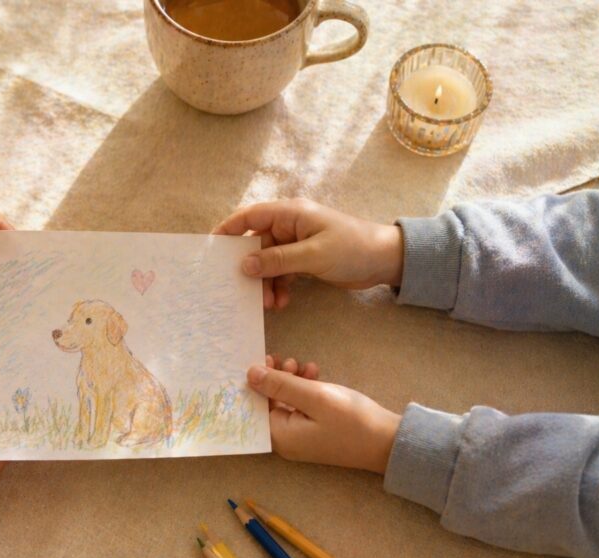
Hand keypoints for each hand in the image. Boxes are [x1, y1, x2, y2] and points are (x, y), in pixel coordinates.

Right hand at [213, 199, 403, 308]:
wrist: (386, 260)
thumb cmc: (352, 248)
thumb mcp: (313, 255)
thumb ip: (277, 260)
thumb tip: (244, 266)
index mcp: (290, 213)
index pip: (250, 216)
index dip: (228, 230)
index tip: (211, 250)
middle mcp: (290, 225)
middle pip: (256, 244)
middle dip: (251, 268)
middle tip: (244, 290)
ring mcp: (297, 243)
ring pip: (268, 262)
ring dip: (266, 283)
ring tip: (269, 303)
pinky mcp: (304, 259)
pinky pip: (282, 272)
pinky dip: (279, 286)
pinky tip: (282, 302)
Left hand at [247, 355, 400, 473]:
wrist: (389, 442)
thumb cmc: (351, 420)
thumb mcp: (314, 396)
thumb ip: (281, 384)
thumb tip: (250, 374)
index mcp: (279, 436)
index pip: (254, 407)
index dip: (255, 383)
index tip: (261, 360)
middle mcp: (285, 440)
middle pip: (268, 404)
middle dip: (276, 379)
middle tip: (286, 359)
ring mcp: (300, 437)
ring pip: (285, 402)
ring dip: (292, 381)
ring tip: (305, 365)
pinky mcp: (314, 432)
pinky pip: (300, 407)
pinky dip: (305, 390)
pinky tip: (315, 374)